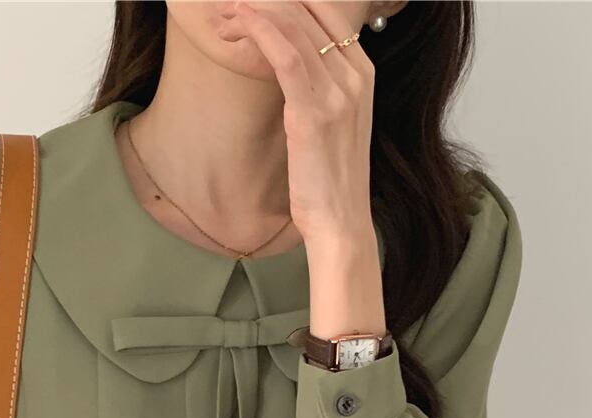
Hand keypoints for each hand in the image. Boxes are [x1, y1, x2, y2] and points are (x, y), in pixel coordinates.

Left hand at [220, 0, 376, 246]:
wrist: (340, 223)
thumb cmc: (332, 181)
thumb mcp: (335, 124)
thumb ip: (322, 89)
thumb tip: (293, 66)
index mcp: (364, 74)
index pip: (328, 12)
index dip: (291, 0)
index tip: (257, 2)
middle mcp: (356, 76)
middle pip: (310, 13)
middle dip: (268, 2)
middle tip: (232, 6)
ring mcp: (338, 93)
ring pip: (295, 28)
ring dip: (256, 12)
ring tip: (227, 13)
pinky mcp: (313, 113)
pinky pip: (286, 56)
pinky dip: (261, 31)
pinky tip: (242, 23)